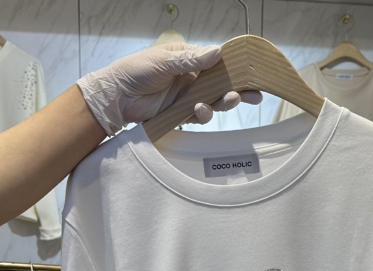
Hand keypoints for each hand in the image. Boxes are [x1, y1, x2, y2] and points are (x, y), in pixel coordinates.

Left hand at [77, 43, 262, 135]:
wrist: (117, 97)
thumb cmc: (136, 71)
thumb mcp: (164, 61)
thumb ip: (192, 60)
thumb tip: (217, 53)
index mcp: (188, 58)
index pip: (216, 61)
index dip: (234, 67)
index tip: (250, 73)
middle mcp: (190, 77)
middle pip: (220, 84)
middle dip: (238, 90)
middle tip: (254, 95)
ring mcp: (186, 96)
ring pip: (212, 101)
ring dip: (222, 102)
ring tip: (229, 100)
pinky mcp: (180, 113)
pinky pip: (198, 115)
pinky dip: (203, 114)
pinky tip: (200, 110)